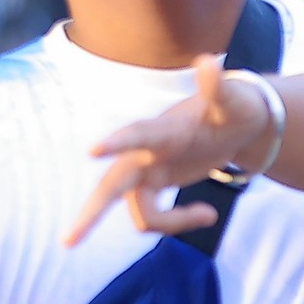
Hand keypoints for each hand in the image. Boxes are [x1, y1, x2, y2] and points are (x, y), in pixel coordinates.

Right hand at [68, 56, 275, 245]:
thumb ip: (219, 87)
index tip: (93, 150)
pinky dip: (177, 222)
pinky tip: (208, 215)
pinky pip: (153, 215)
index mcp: (165, 130)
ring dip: (169, 223)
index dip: (118, 142)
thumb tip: (209, 61)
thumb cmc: (235, 107)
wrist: (236, 123)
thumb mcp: (235, 100)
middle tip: (67, 241)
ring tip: (209, 215)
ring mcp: (148, 169)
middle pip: (114, 184)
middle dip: (92, 212)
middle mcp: (147, 152)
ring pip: (139, 210)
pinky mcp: (155, 184)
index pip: (138, 134)